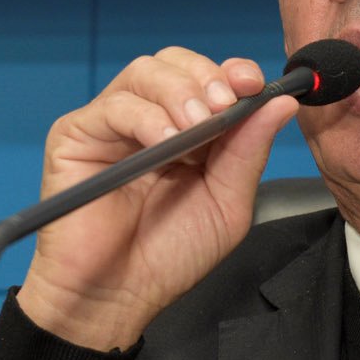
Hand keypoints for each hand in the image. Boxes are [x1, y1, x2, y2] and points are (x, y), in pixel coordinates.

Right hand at [16, 47, 298, 349]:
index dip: (232, 72)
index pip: (210, 79)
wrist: (118, 297)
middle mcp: (150, 119)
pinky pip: (113, 106)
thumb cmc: (170, 256)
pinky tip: (165, 141)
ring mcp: (112, 124)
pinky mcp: (76, 135)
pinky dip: (146, 117)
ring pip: (144, 72)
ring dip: (179, 91)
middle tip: (224, 105)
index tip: (253, 83)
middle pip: (174, 62)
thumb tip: (283, 102)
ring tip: (196, 125)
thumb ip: (249, 151)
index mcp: (189, 131)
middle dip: (206, 76)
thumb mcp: (227, 203)